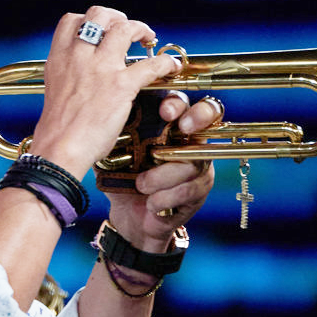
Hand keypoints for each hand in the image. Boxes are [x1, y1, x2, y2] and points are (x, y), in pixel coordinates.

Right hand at [27, 6, 181, 179]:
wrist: (59, 149)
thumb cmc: (57, 131)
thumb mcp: (54, 92)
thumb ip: (67, 77)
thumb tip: (80, 79)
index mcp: (58, 58)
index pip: (71, 21)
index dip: (89, 20)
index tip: (101, 31)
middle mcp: (78, 56)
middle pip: (99, 14)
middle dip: (117, 17)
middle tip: (128, 30)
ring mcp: (100, 68)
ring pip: (125, 28)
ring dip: (141, 29)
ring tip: (148, 39)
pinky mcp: (120, 85)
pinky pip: (151, 64)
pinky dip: (165, 63)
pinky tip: (171, 67)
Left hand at [105, 93, 222, 250]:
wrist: (129, 216)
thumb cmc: (122, 178)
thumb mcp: (114, 155)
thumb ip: (115, 135)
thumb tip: (106, 116)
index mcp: (167, 123)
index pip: (182, 100)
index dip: (178, 102)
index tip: (164, 112)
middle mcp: (189, 137)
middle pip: (210, 113)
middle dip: (198, 116)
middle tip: (182, 127)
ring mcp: (199, 162)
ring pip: (192, 161)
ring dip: (163, 176)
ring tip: (141, 185)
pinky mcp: (200, 189)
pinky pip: (189, 189)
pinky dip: (165, 197)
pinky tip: (152, 202)